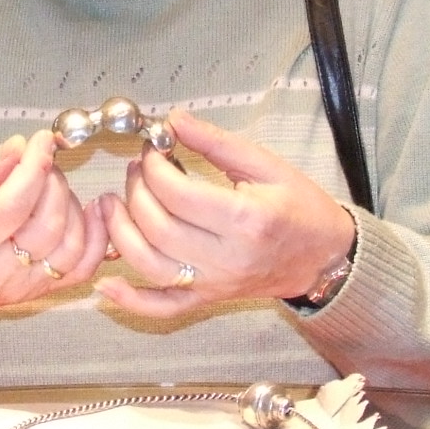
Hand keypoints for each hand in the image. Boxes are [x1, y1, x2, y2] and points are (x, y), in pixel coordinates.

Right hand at [0, 131, 107, 350]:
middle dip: (52, 181)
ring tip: (51, 186)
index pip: (13, 204)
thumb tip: (18, 147)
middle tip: (39, 162)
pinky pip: (84, 266)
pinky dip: (96, 236)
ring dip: (71, 204)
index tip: (41, 140)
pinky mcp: (41, 291)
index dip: (34, 167)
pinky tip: (89, 209)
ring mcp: (25, 286)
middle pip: (47, 222)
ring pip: (71, 243)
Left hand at [96, 112, 356, 318]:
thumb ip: (216, 142)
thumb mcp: (266, 165)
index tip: (152, 149)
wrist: (324, 257)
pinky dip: (130, 300)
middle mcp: (227, 258)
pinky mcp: (207, 300)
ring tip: (114, 203)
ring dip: (120, 232)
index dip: (154, 166)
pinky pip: (161, 308)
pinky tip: (105, 284)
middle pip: (158, 226)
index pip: (178, 193)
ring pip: (149, 264)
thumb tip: (173, 120)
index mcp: (246, 220)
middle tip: (137, 170)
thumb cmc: (299, 207)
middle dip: (136, 191)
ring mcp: (215, 284)